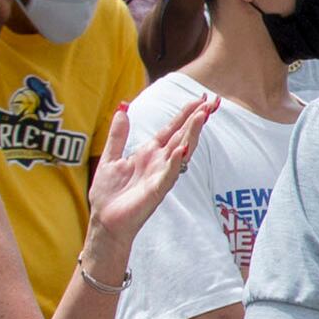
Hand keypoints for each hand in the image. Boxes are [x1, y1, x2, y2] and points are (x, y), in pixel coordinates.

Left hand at [84, 94, 214, 258]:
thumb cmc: (109, 194)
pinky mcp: (156, 191)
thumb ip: (118, 135)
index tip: (202, 98)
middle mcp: (160, 162)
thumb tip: (122, 110)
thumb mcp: (111, 158)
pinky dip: (176, 163)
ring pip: (181, 151)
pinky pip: (169, 175)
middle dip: (198, 118)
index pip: (172, 128)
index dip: (186, 113)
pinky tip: (182, 150)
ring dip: (192, 134)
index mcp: (149, 153)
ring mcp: (161, 175)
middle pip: (183, 135)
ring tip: (202, 116)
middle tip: (213, 101)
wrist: (105, 220)